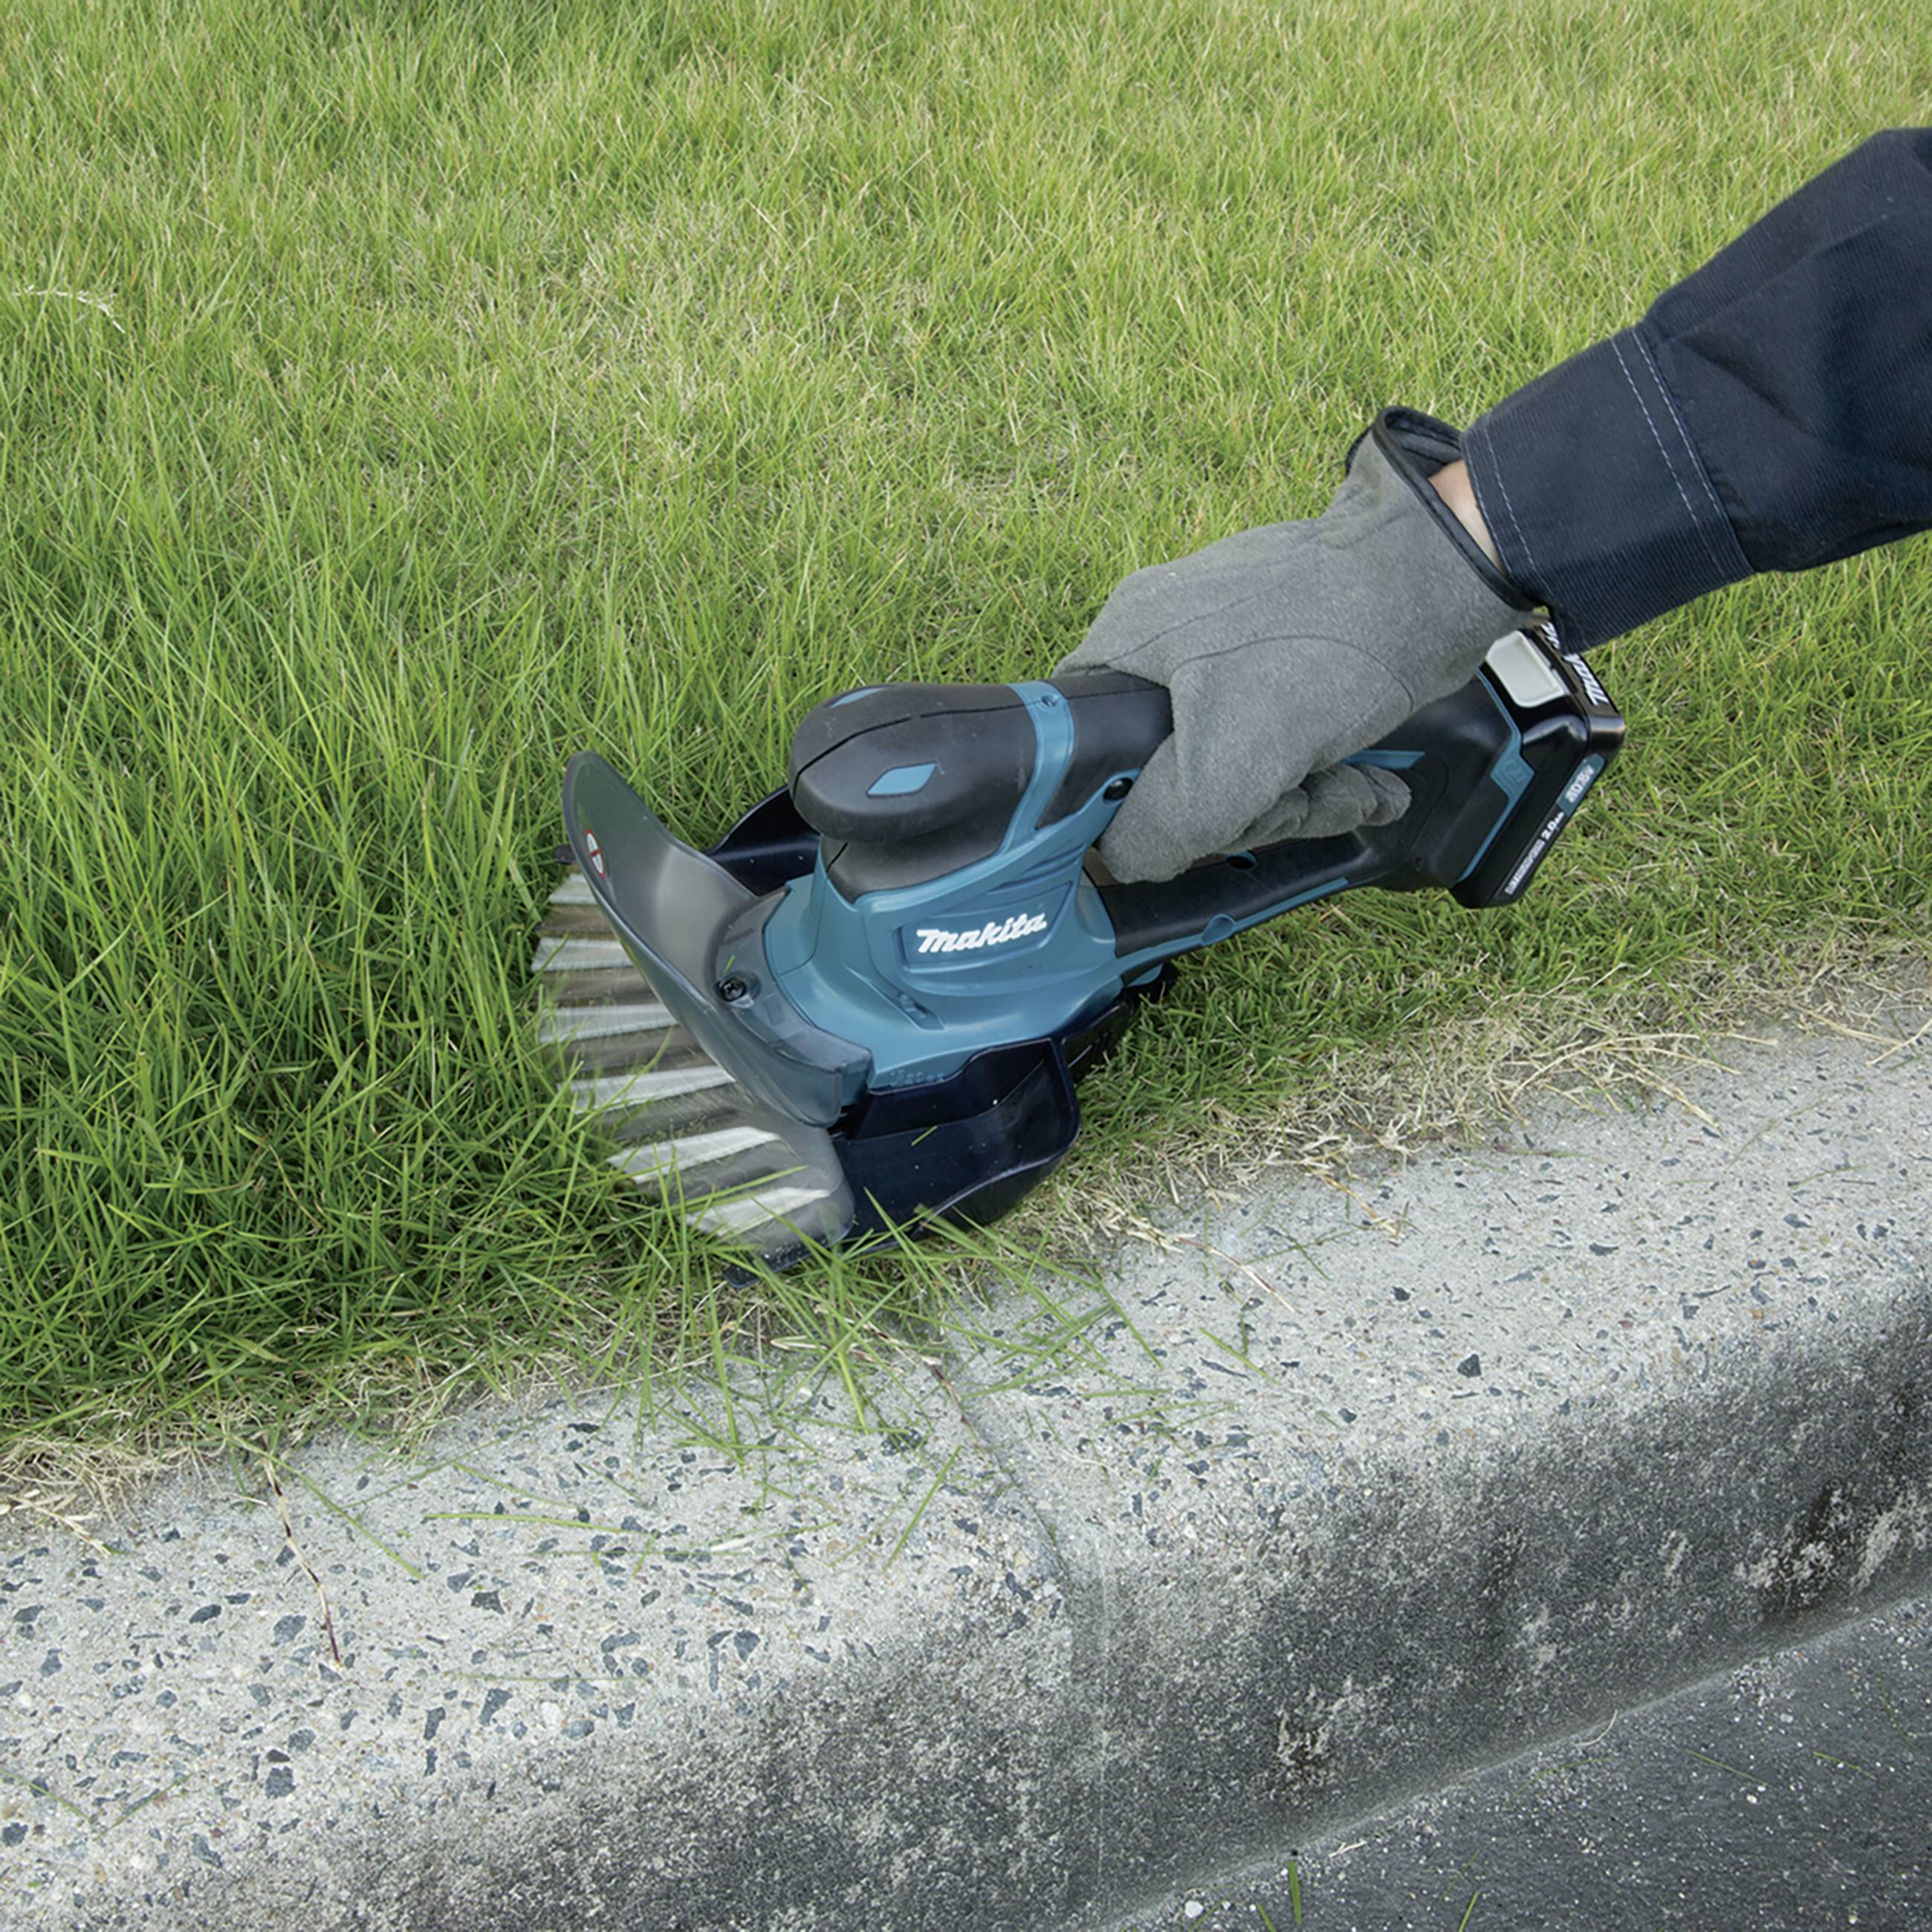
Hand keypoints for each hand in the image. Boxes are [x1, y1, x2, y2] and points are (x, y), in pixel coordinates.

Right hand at [1054, 411, 1534, 882]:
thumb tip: (1124, 861)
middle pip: (1166, 776)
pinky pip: (1277, 749)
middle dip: (1240, 813)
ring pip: (1230, 771)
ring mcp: (1222, 656)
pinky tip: (1370, 787)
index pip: (1083, 759)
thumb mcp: (1229, 758)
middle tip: (1291, 805)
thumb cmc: (1330, 645)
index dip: (1128, 811)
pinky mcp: (1278, 665)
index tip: (1189, 832)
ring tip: (1352, 792)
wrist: (1439, 578)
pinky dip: (1322, 776)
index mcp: (1122, 651)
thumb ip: (1163, 823)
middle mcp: (1159, 648)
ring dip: (1294, 802)